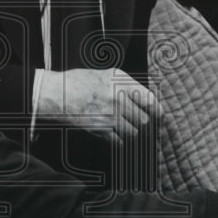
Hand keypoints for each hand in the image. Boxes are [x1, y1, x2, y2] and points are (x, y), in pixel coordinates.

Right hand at [36, 68, 158, 143]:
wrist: (57, 94)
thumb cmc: (80, 82)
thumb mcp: (107, 75)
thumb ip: (128, 85)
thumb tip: (146, 100)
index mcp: (122, 83)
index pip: (150, 101)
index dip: (159, 113)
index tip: (160, 118)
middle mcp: (118, 98)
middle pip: (144, 120)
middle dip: (145, 126)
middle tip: (146, 129)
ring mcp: (110, 115)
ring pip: (134, 133)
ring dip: (133, 134)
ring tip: (128, 131)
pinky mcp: (100, 129)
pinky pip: (120, 142)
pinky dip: (121, 142)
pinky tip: (117, 137)